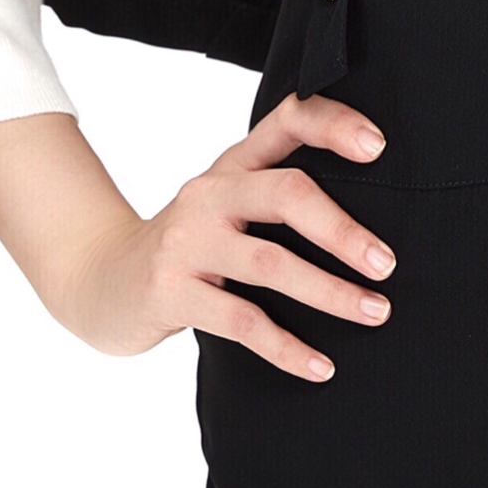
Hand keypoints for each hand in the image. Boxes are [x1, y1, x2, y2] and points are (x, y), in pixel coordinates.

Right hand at [54, 92, 394, 382]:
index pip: (287, 121)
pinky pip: (241, 322)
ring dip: (330, 292)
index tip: (380, 146)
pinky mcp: (170, 291)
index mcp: (233, 166)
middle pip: (287, 192)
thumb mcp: (226, 207)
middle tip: (387, 265)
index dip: (334, 125)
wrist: (100, 281)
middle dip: (343, 230)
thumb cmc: (189, 247)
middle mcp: (210, 193)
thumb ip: (279, 197)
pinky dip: (287, 347)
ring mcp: (187, 241)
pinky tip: (321, 367)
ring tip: (375, 313)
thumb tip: (374, 227)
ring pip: (270, 263)